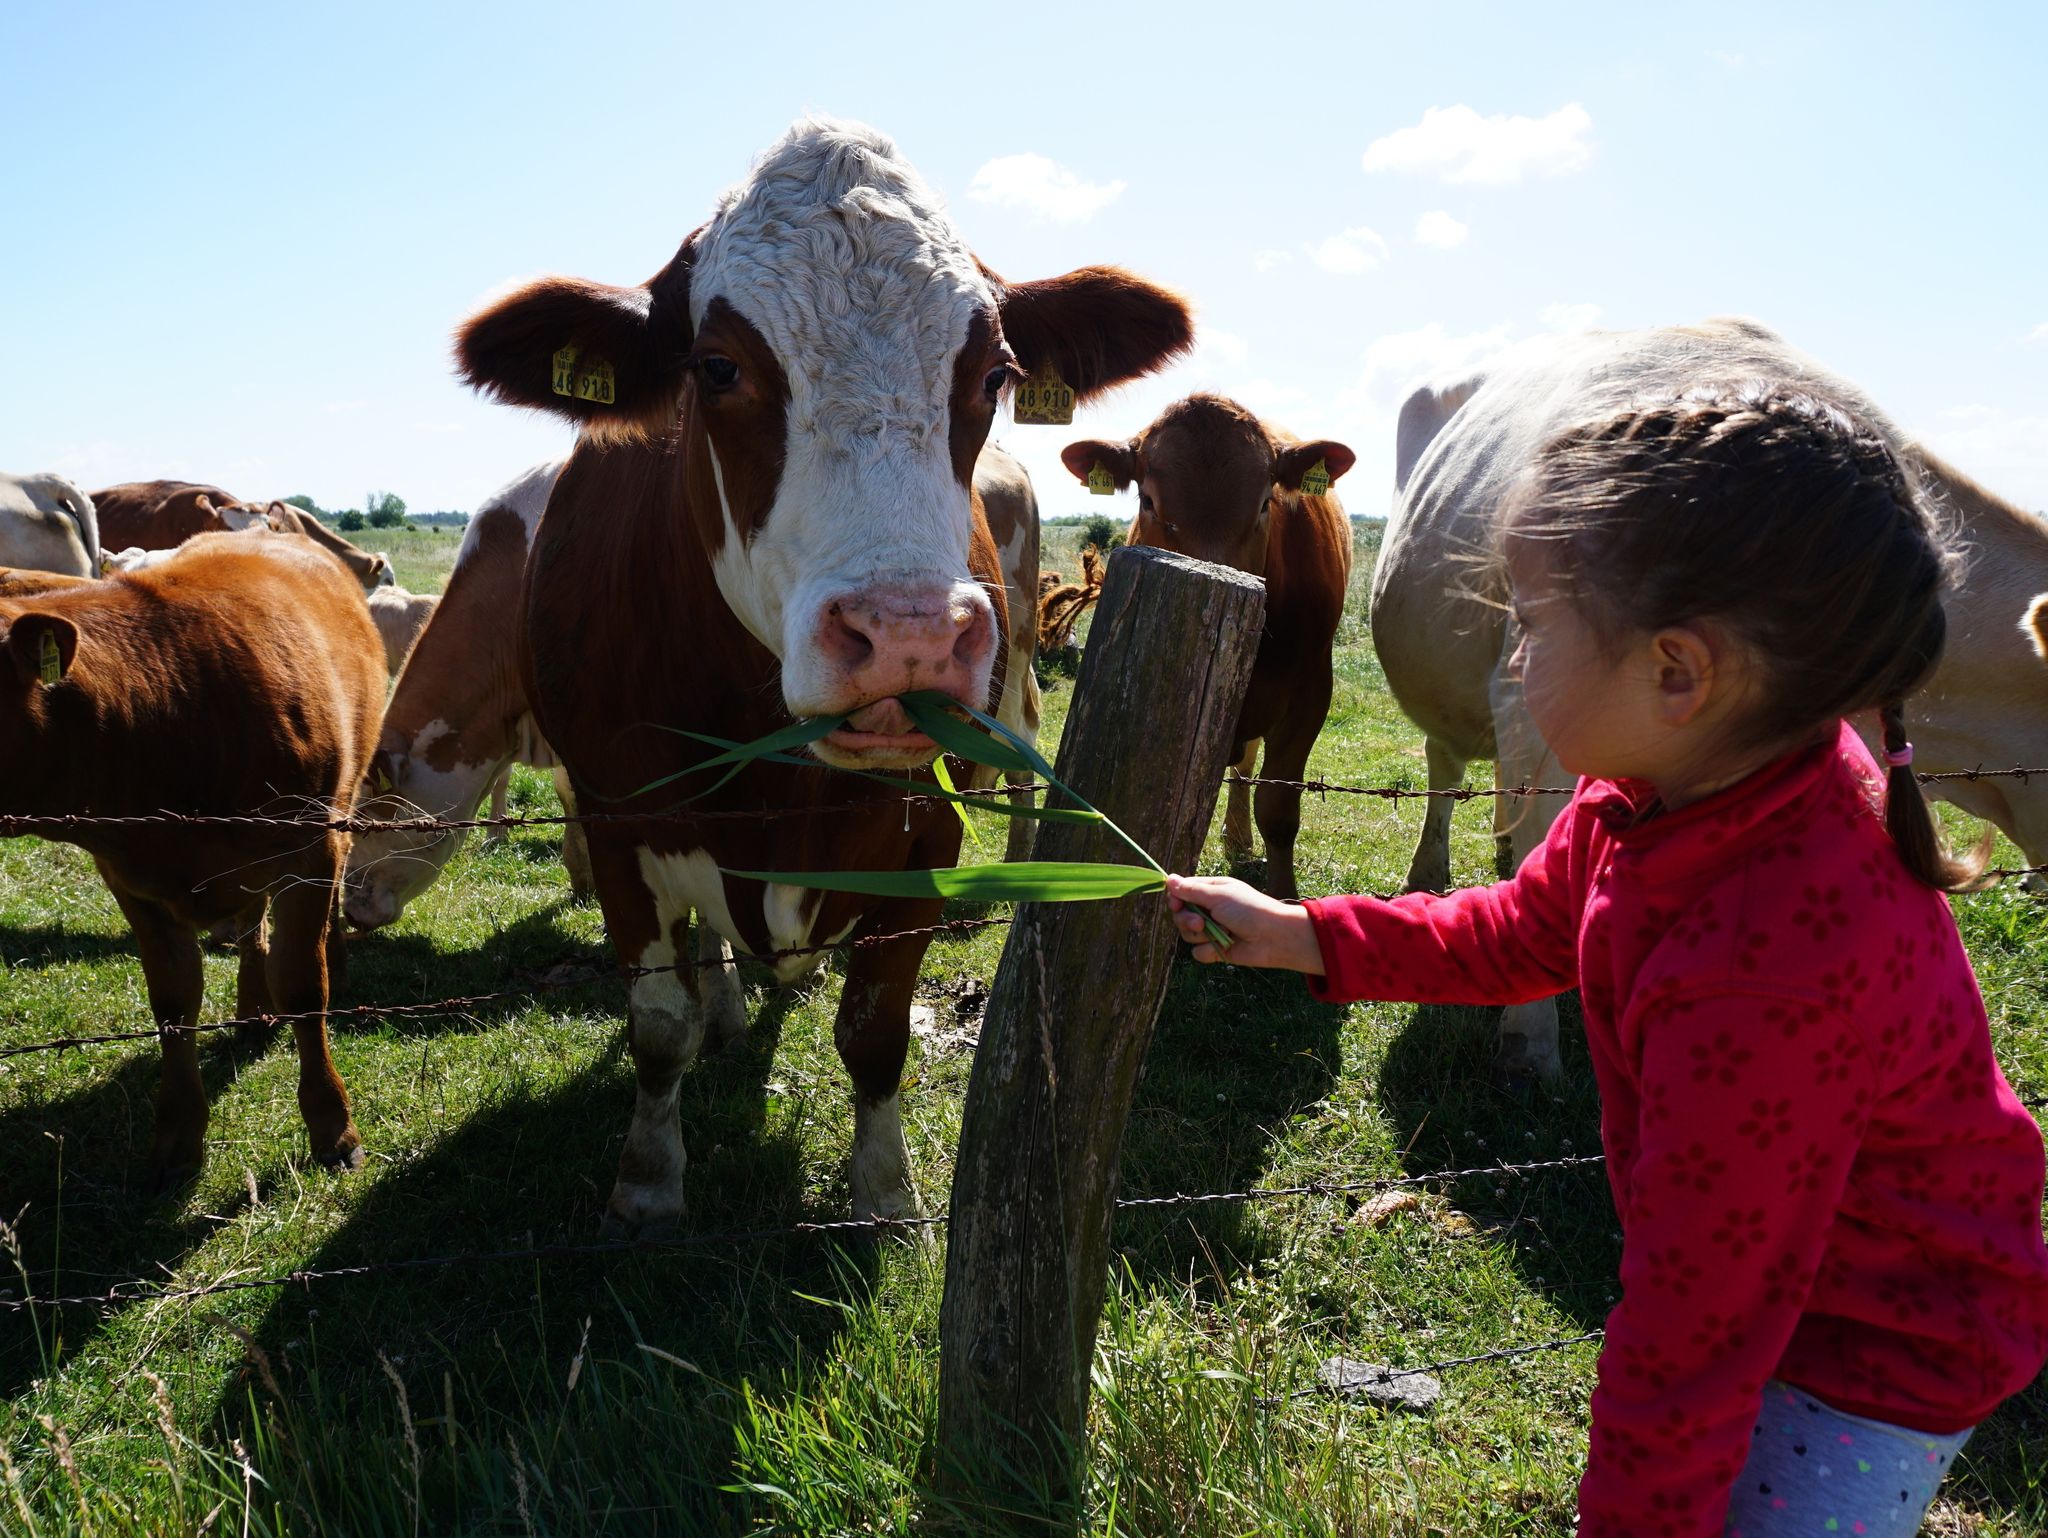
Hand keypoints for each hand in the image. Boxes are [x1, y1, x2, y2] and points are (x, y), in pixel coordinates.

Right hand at [1165, 874, 1324, 973]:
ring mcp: (1212, 930)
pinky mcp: (1216, 949)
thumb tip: (1168, 878)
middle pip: (1181, 915)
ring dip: (1201, 936)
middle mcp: (1209, 910)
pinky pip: (1198, 952)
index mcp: (1211, 891)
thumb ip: (1192, 890)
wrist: (1274, 937)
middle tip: (1201, 923)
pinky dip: (1209, 951)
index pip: (1182, 892)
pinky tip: (1225, 947)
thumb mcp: (1218, 895)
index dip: (1176, 899)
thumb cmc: (1249, 909)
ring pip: (1187, 935)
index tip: (1177, 904)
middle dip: (1186, 920)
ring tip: (1222, 933)